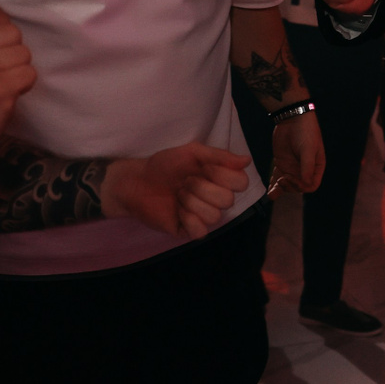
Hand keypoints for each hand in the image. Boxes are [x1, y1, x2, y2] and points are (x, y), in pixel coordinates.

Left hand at [101, 142, 251, 238]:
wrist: (137, 182)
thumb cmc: (164, 165)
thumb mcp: (192, 152)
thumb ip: (220, 156)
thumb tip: (247, 160)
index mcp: (220, 179)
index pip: (241, 183)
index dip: (222, 176)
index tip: (203, 168)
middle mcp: (215, 198)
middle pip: (227, 200)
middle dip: (202, 188)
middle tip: (185, 182)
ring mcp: (203, 215)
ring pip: (214, 216)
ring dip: (192, 202)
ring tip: (178, 195)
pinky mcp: (189, 230)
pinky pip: (200, 231)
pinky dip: (188, 219)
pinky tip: (177, 211)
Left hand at [271, 112, 324, 194]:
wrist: (292, 119)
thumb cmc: (306, 132)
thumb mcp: (308, 149)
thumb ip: (307, 167)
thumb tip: (306, 184)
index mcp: (316, 167)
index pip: (311, 185)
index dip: (301, 186)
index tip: (291, 178)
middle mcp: (304, 170)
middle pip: (298, 187)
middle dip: (290, 186)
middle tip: (282, 179)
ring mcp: (293, 167)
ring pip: (287, 185)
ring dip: (280, 189)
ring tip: (272, 192)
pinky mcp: (282, 164)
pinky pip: (278, 178)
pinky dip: (273, 186)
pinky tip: (269, 191)